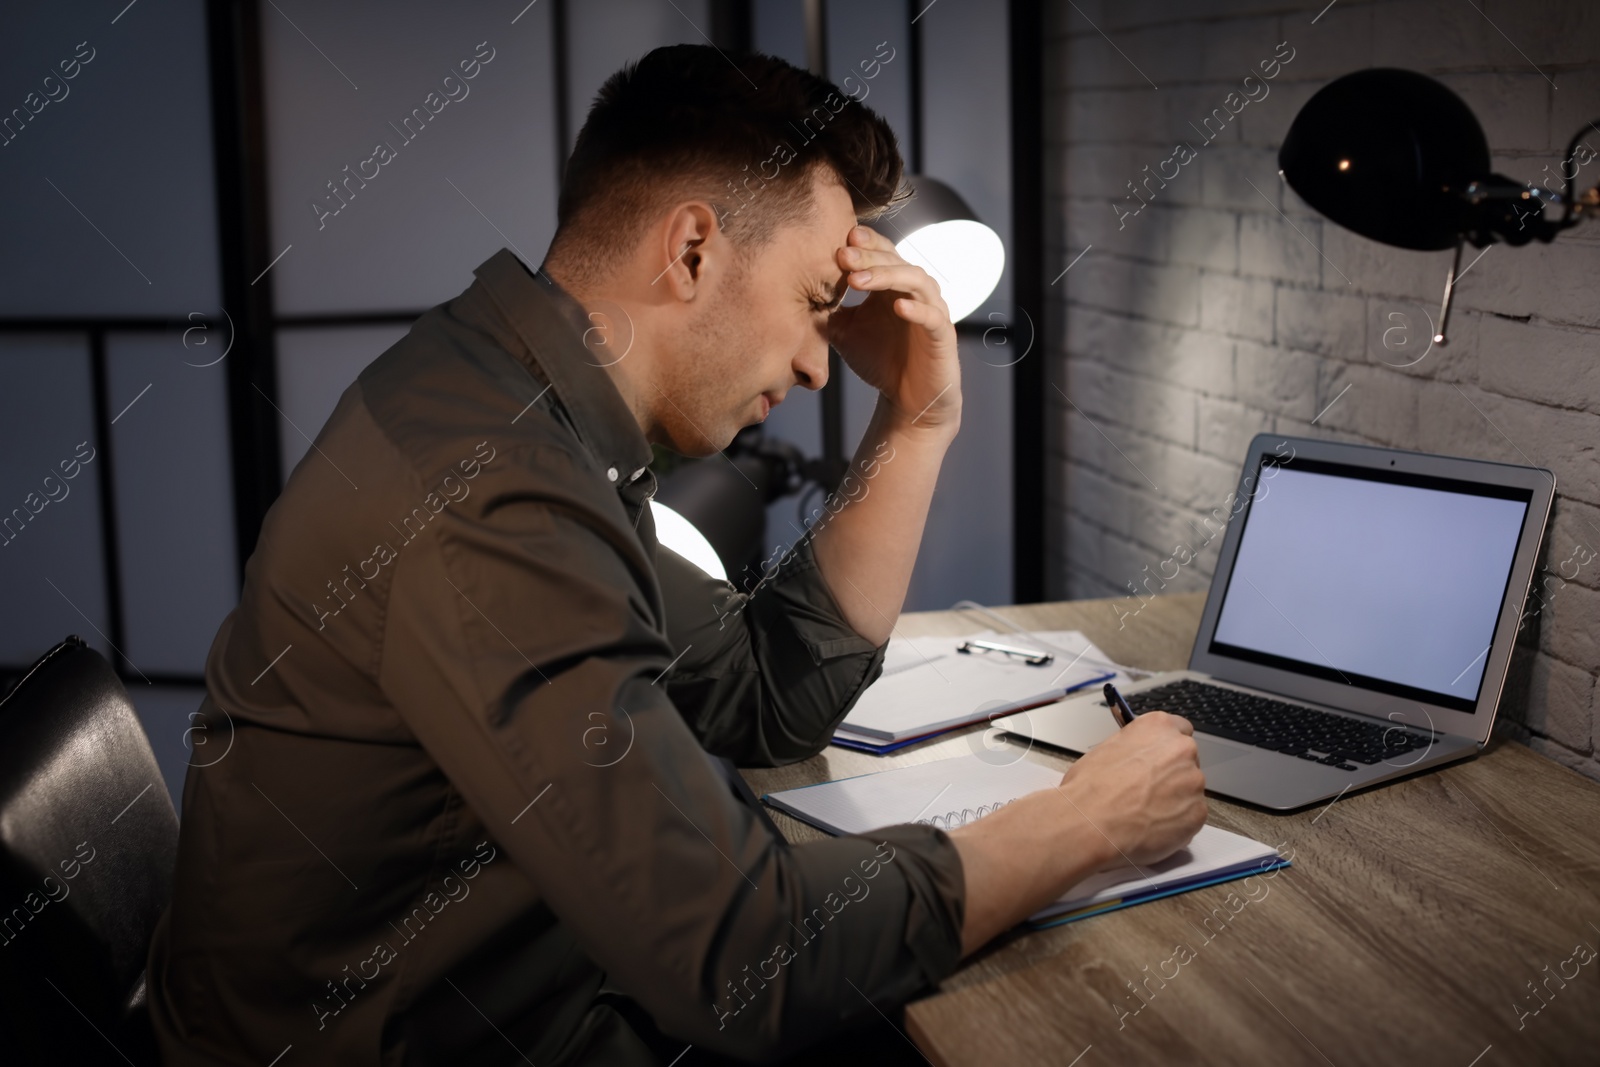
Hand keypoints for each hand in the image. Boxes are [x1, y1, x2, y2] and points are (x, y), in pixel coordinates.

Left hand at [827, 224, 961, 433]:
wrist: (906, 399)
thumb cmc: (879, 361)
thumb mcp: (844, 332)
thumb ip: (828, 310)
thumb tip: (801, 290)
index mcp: (892, 285)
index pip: (882, 252)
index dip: (865, 243)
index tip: (839, 240)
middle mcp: (914, 291)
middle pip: (896, 260)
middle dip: (868, 256)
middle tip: (843, 255)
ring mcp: (932, 309)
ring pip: (916, 280)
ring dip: (887, 276)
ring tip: (858, 280)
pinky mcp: (943, 334)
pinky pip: (933, 316)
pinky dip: (917, 309)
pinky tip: (897, 307)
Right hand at [1056, 711, 1207, 867]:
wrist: (1091, 823)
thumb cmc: (1090, 788)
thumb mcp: (1106, 749)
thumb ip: (1133, 749)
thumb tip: (1136, 759)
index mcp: (1158, 727)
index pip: (1180, 729)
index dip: (1167, 747)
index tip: (1161, 757)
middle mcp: (1182, 749)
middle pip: (1187, 761)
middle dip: (1172, 775)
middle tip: (1147, 791)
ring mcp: (1194, 781)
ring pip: (1189, 791)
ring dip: (1174, 800)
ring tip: (1144, 813)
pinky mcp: (1198, 812)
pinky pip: (1191, 816)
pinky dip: (1176, 823)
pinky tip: (1152, 826)